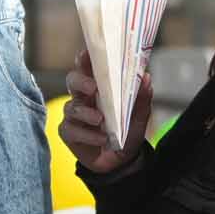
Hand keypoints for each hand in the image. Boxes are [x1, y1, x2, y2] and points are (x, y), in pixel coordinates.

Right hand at [60, 50, 152, 175]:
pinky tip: (101, 138)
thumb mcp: (139, 116)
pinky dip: (88, 134)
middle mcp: (82, 98)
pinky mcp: (68, 133)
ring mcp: (73, 115)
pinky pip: (72, 130)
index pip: (88, 67)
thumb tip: (146, 77)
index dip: (85, 58)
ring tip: (101, 120)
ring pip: (72, 107)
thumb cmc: (127, 132)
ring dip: (87, 113)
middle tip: (93, 87)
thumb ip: (142, 97)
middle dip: (81, 81)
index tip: (87, 52)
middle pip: (72, 81)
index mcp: (98, 87)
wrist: (122, 161)